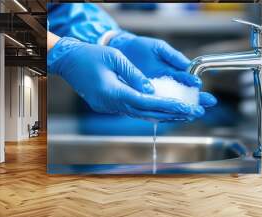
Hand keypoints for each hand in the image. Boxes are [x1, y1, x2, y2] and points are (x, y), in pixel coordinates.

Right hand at [47, 37, 204, 120]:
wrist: (68, 61)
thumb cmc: (90, 56)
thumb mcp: (115, 59)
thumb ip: (135, 76)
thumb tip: (152, 90)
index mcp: (114, 93)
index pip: (147, 103)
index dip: (168, 107)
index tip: (186, 108)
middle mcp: (112, 104)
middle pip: (146, 114)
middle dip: (171, 114)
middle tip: (193, 113)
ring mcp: (109, 107)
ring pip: (140, 115)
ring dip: (162, 115)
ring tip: (183, 114)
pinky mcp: (108, 105)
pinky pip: (132, 110)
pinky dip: (149, 111)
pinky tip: (162, 110)